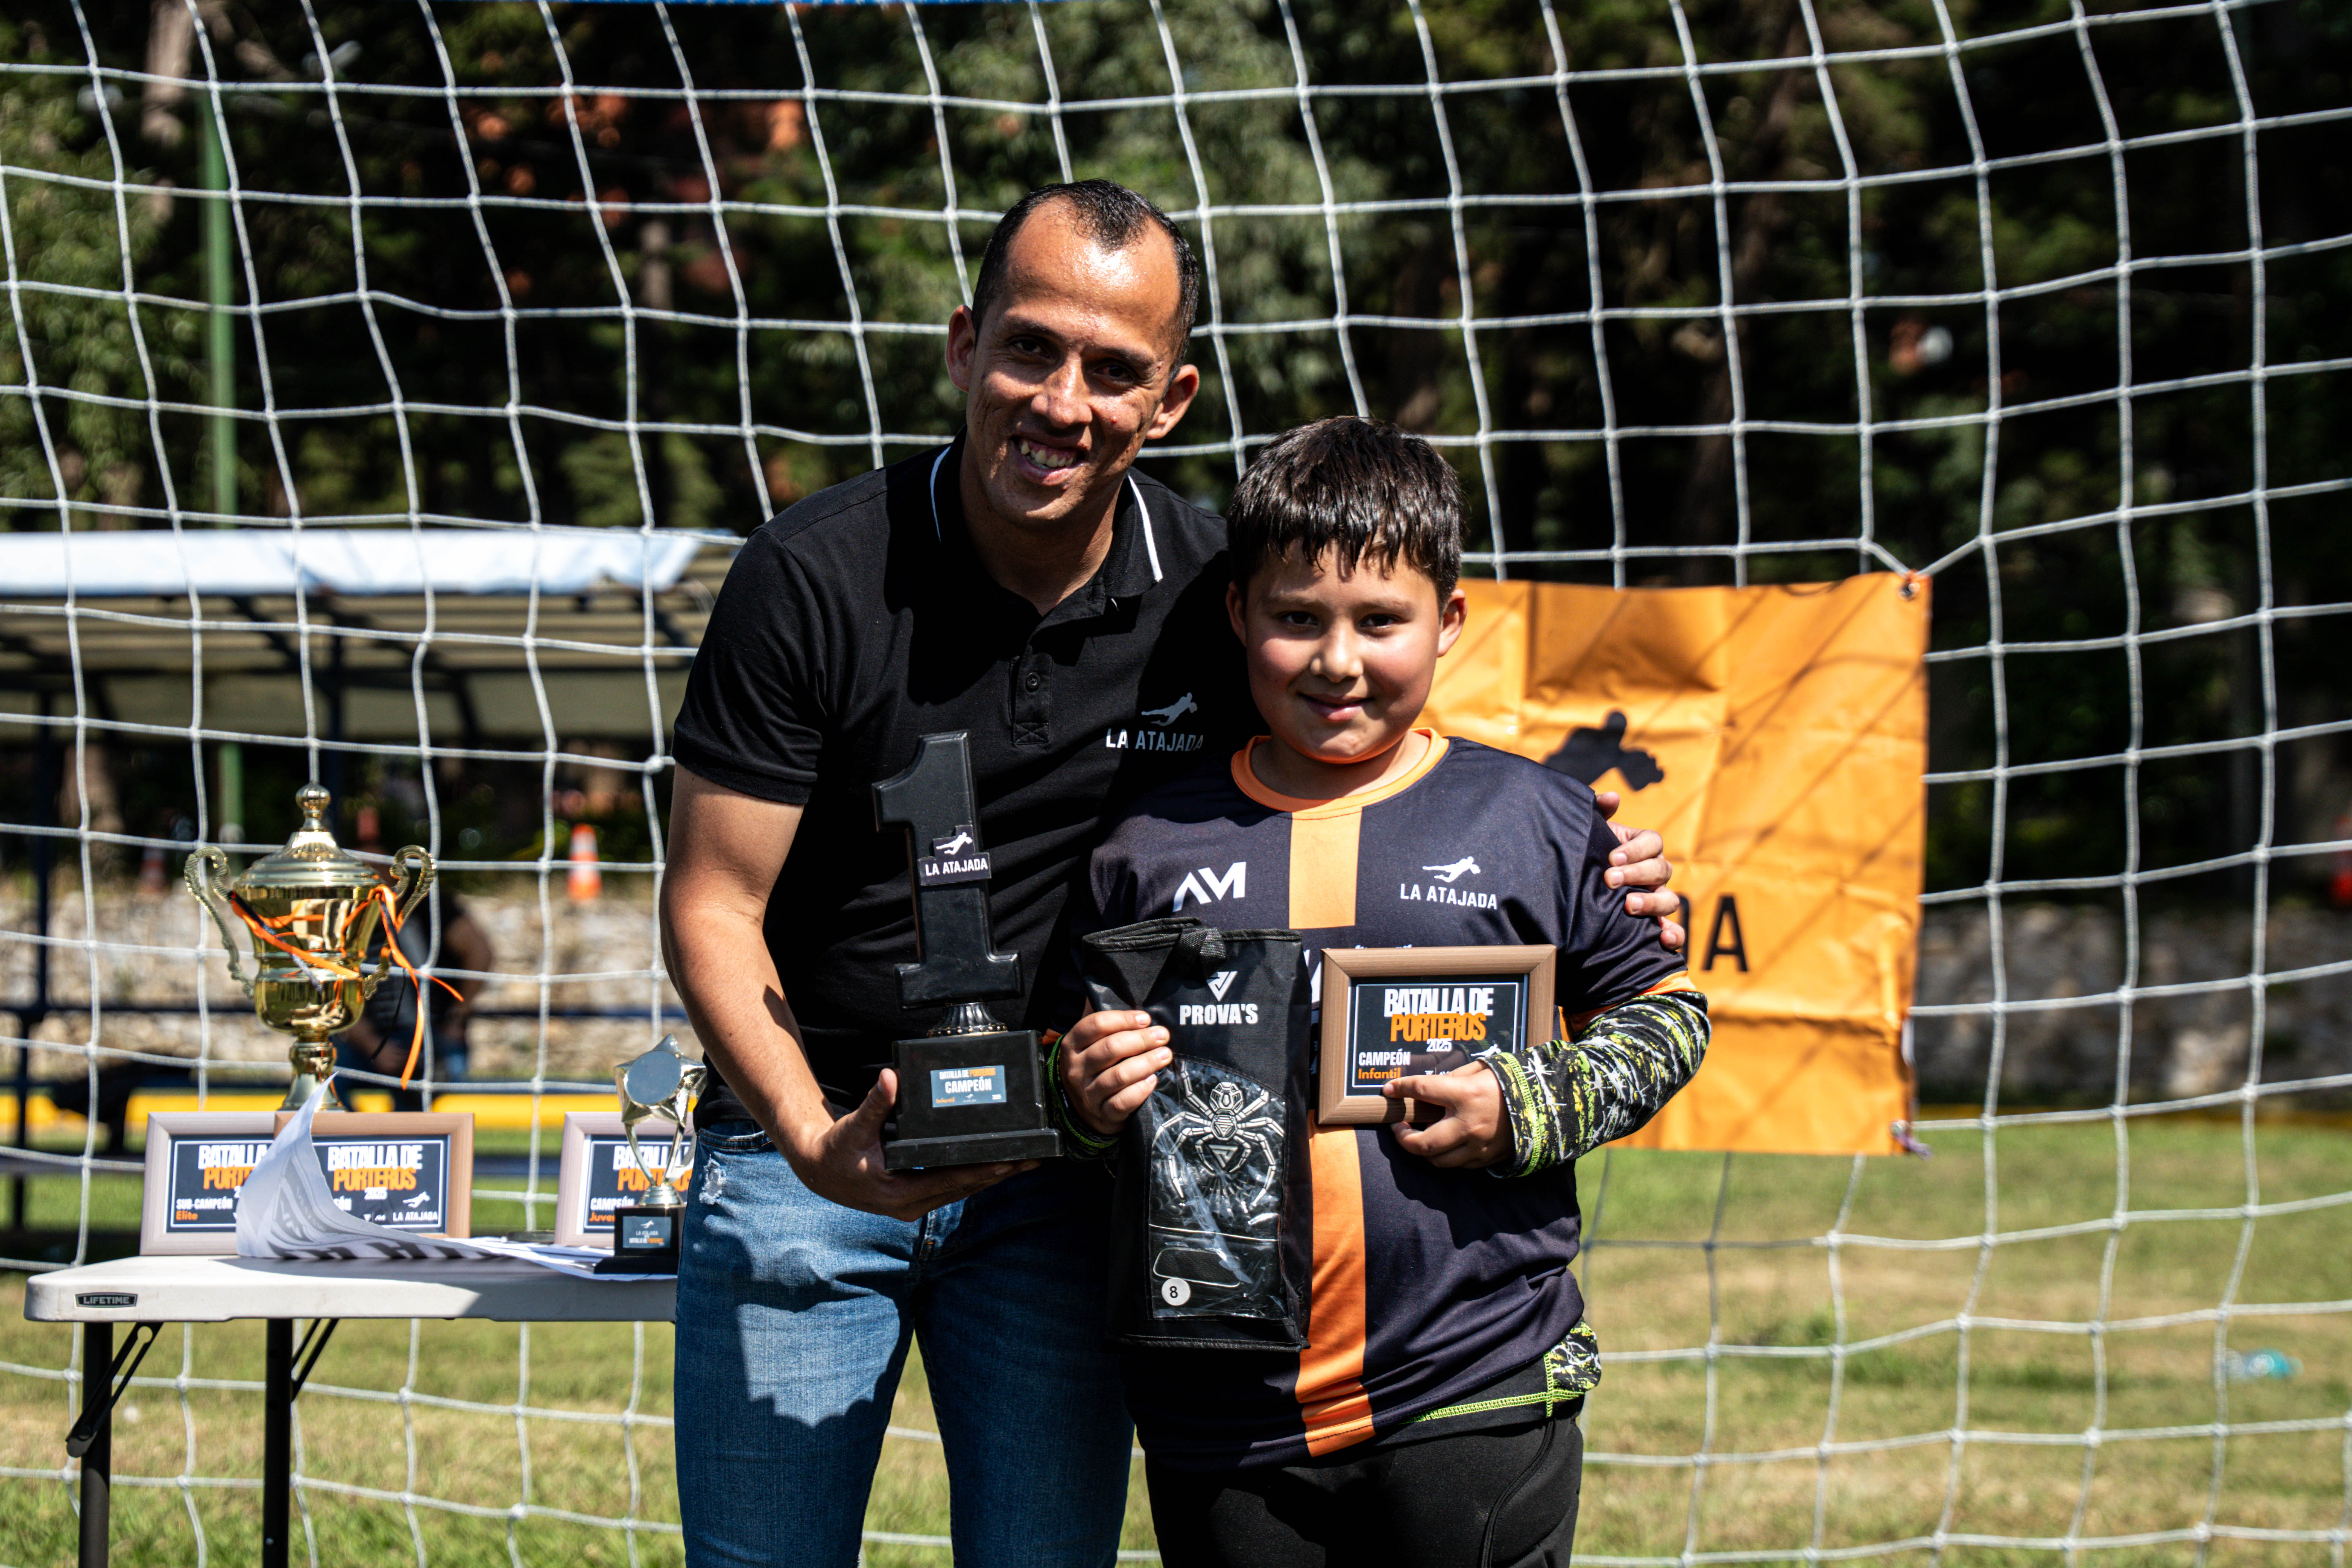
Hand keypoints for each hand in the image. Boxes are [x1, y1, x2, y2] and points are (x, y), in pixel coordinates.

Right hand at [785, 1069, 1035, 1221]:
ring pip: (962, 1191)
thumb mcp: (854, 1126)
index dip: (981, 1170)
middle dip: (1000, 1173)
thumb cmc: (836, 1149)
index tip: (1009, 1160)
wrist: (819, 1172)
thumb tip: (891, 1077)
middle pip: (964, 1188)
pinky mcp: (917, 1199)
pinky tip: (998, 1167)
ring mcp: (915, 1206)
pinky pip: (953, 1188)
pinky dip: (976, 1177)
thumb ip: (875, 1103)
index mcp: (898, 1193)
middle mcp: (911, 1205)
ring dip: (993, 1177)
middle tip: (1034, 1159)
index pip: (949, 1180)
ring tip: (1026, 1163)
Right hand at [1059, 1009, 1171, 1136]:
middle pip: (1110, 1049)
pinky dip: (1140, 1090)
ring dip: (1146, 1063)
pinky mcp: (1103, 1114)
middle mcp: (1076, 1069)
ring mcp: (1088, 1093)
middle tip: (1162, 1035)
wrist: (1085, 1111)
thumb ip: (1100, 1020)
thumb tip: (1113, 988)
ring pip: (1118, 1076)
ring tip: (1165, 1055)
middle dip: (1141, 1040)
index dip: (1123, 1019)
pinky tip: (1153, 1080)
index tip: (1145, 1018)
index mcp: (1072, 1045)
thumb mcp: (1088, 1043)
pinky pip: (1123, 1102)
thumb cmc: (1094, 1067)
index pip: (1095, 1025)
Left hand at [1386, 1062, 1510, 1168]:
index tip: (1389, 1090)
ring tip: (1418, 1137)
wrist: (1547, 1104)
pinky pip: (1459, 1164)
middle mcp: (1469, 1124)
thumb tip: (1427, 1087)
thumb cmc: (1511, 1082)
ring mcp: (1479, 1146)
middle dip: (1403, 1139)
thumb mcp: (1482, 1069)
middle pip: (1423, 1143)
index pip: (1422, 1090)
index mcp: (1466, 1095)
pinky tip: (1445, 1144)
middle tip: (1397, 1127)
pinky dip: (1447, 1156)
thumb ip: (1453, 1077)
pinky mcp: (1488, 1158)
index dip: (1401, 1088)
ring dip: (1424, 1151)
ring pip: (1438, 1160)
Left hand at [1593, 789, 1683, 951]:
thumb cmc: (1590, 857)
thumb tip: (1611, 797)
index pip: (1652, 842)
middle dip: (1637, 874)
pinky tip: (1663, 939)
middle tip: (1611, 880)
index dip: (1635, 849)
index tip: (1612, 857)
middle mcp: (1655, 873)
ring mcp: (1658, 899)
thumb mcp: (1592, 835)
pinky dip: (1674, 935)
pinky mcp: (1656, 924)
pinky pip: (1674, 931)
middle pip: (1661, 870)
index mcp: (1643, 848)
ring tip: (1629, 906)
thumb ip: (1599, 813)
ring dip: (1653, 903)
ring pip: (1670, 900)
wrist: (1579, 891)